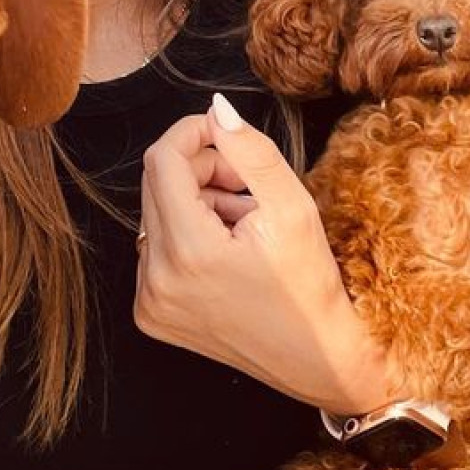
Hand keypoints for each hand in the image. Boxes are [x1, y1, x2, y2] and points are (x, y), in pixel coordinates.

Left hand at [134, 93, 400, 414]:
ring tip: (244, 222)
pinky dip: (187, 235)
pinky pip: (155, 248)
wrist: (320, 361)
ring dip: (196, 202)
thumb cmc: (312, 287)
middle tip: (246, 185)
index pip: (162, 160)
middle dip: (200, 169)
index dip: (193, 133)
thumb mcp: (292, 207)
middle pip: (156, 184)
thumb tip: (215, 108)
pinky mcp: (151, 314)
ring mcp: (149, 302)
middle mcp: (155, 280)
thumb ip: (250, 151)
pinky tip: (227, 250)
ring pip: (155, 213)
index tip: (227, 137)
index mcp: (188, 253)